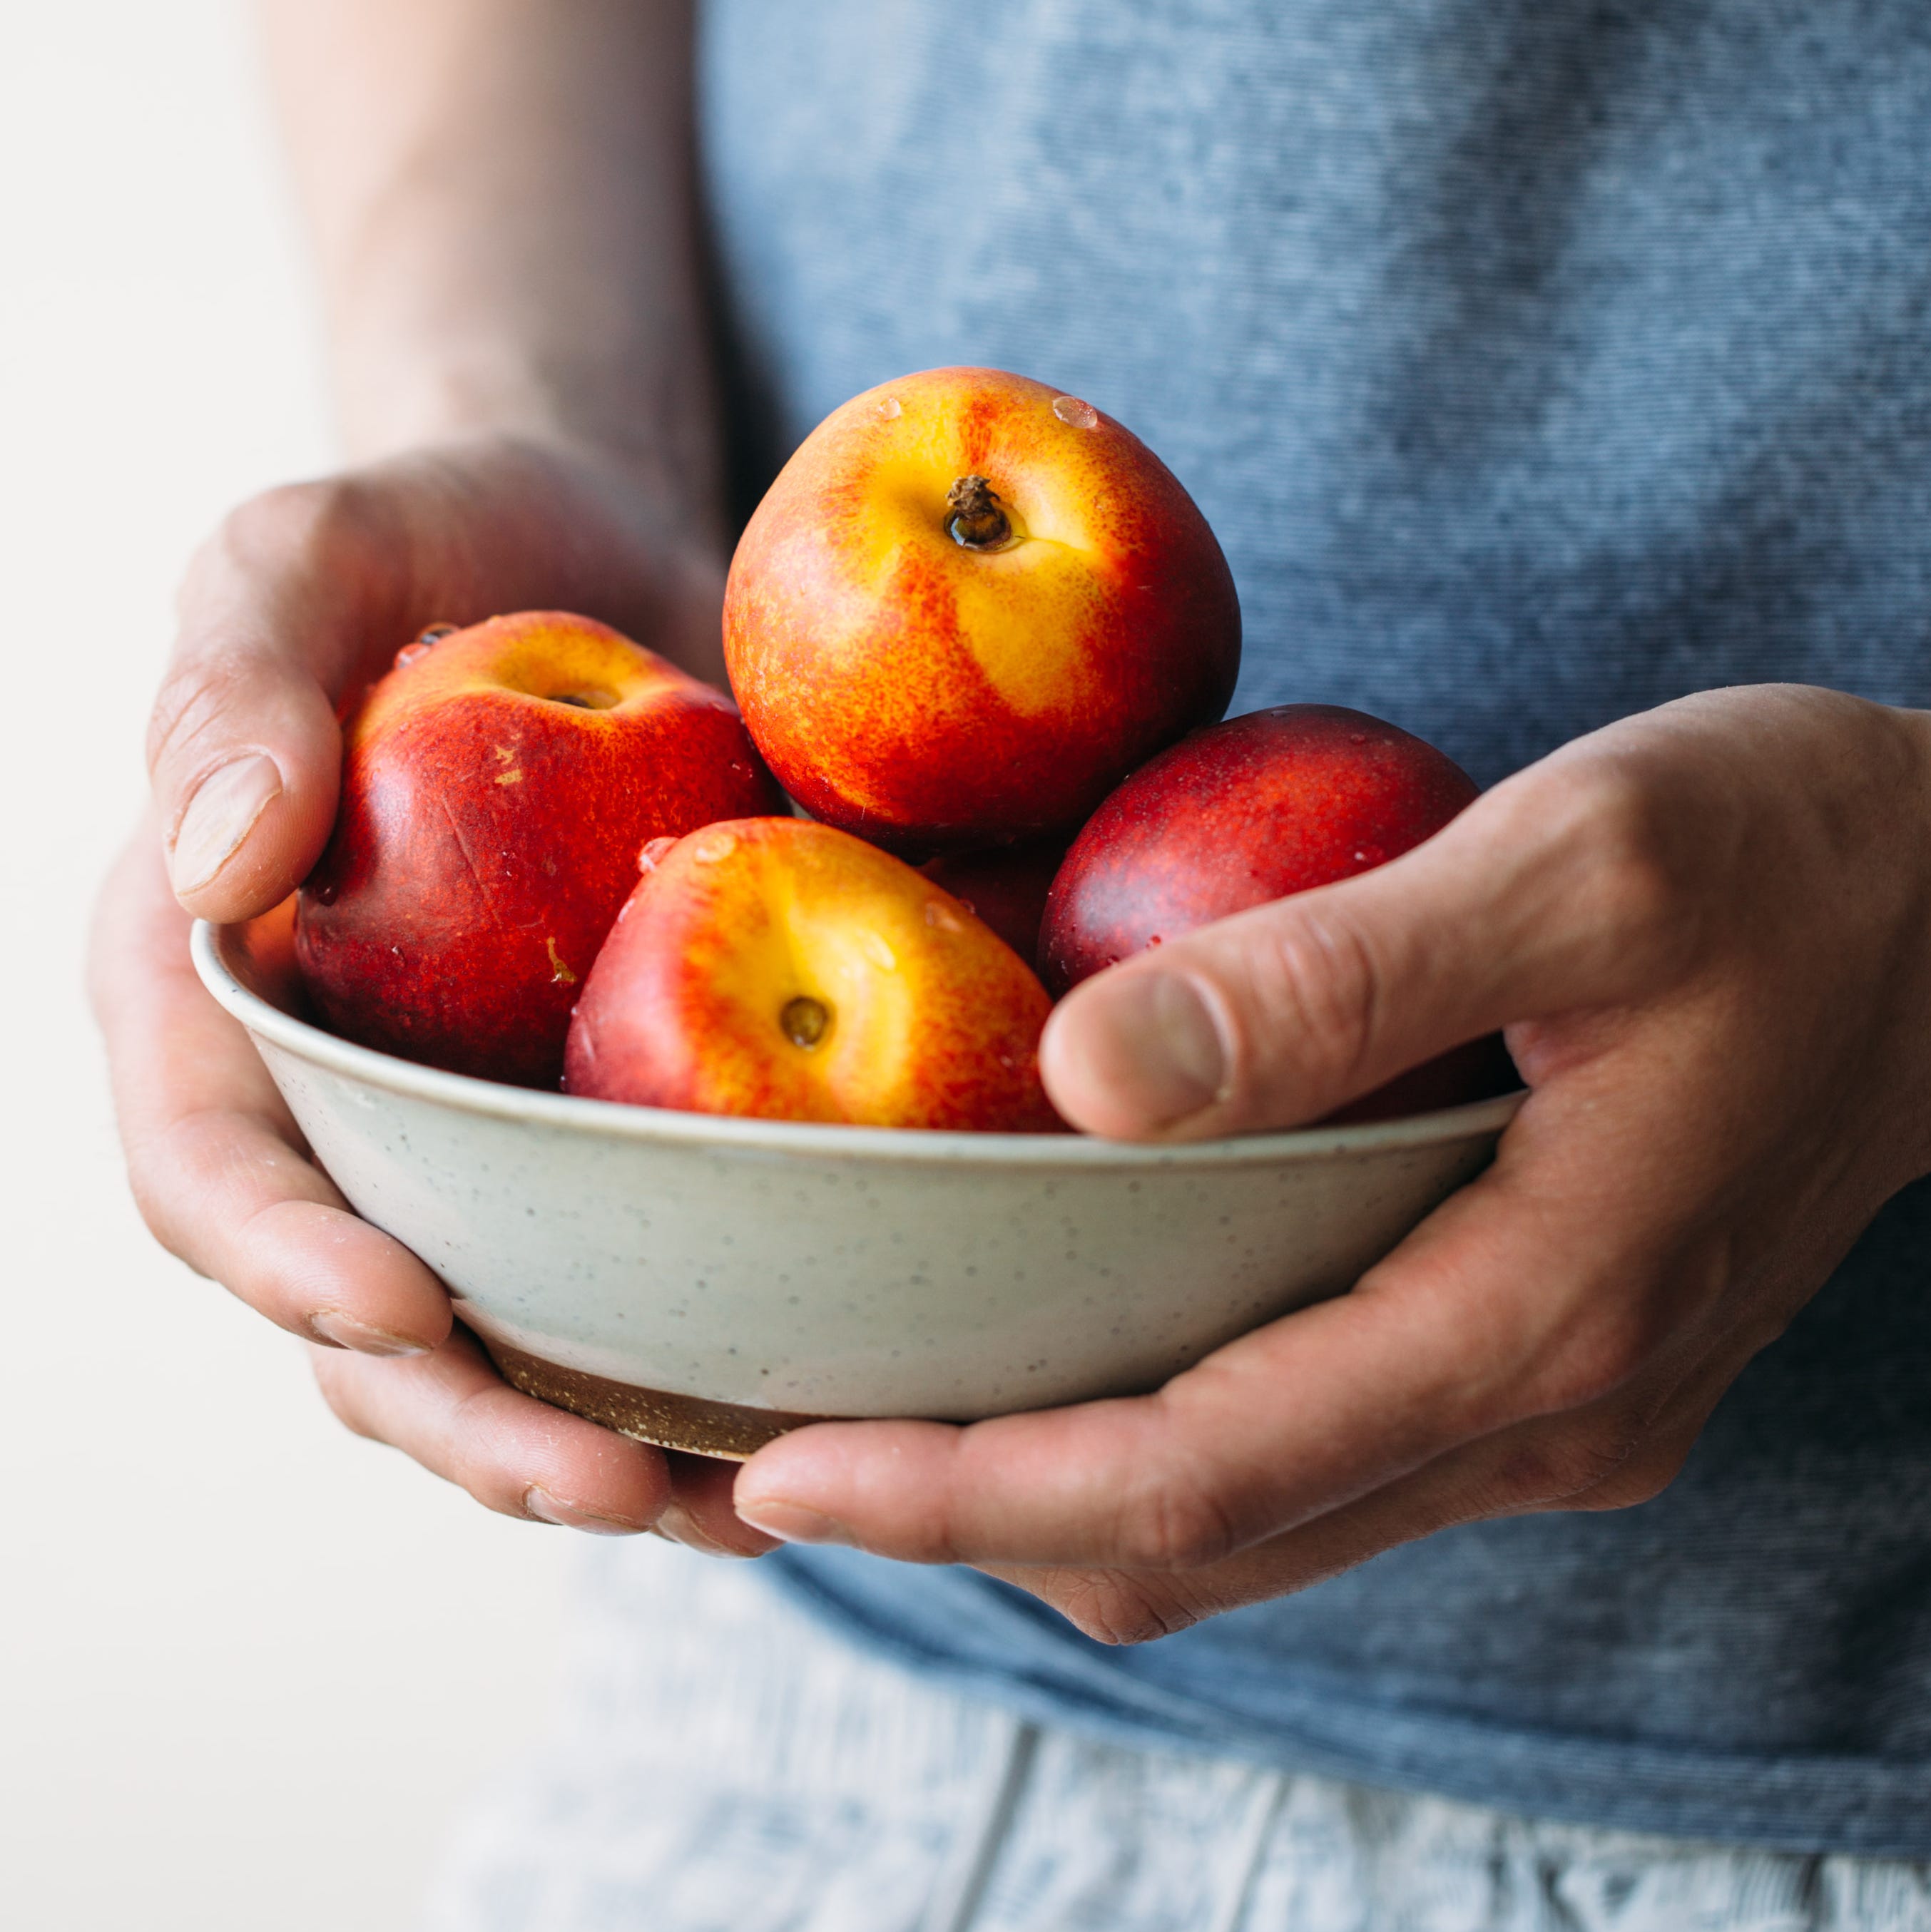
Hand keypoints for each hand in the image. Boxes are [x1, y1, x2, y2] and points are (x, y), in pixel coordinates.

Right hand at [92, 437, 774, 1553]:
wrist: (599, 552)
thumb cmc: (427, 538)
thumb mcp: (304, 553)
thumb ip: (233, 678)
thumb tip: (213, 859)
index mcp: (221, 999)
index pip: (215, 1167)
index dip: (288, 1261)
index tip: (403, 1312)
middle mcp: (352, 1098)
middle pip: (373, 1316)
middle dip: (476, 1419)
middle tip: (610, 1483)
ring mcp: (494, 1127)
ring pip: (524, 1331)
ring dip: (613, 1438)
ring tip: (742, 1506)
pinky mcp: (627, 1116)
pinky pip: (662, 1254)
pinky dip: (723, 1345)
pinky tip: (833, 1400)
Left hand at [734, 686, 1930, 1634]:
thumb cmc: (1793, 856)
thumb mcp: (1580, 867)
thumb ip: (1342, 977)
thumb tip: (1085, 1076)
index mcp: (1546, 1316)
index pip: (1197, 1470)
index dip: (970, 1490)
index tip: (779, 1473)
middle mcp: (1539, 1413)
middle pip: (1195, 1539)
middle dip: (963, 1523)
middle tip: (750, 1464)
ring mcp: (1544, 1410)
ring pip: (1242, 1525)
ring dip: (1043, 1497)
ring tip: (861, 1421)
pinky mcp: (1535, 1366)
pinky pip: (1301, 1460)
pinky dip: (1149, 1441)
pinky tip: (1053, 1355)